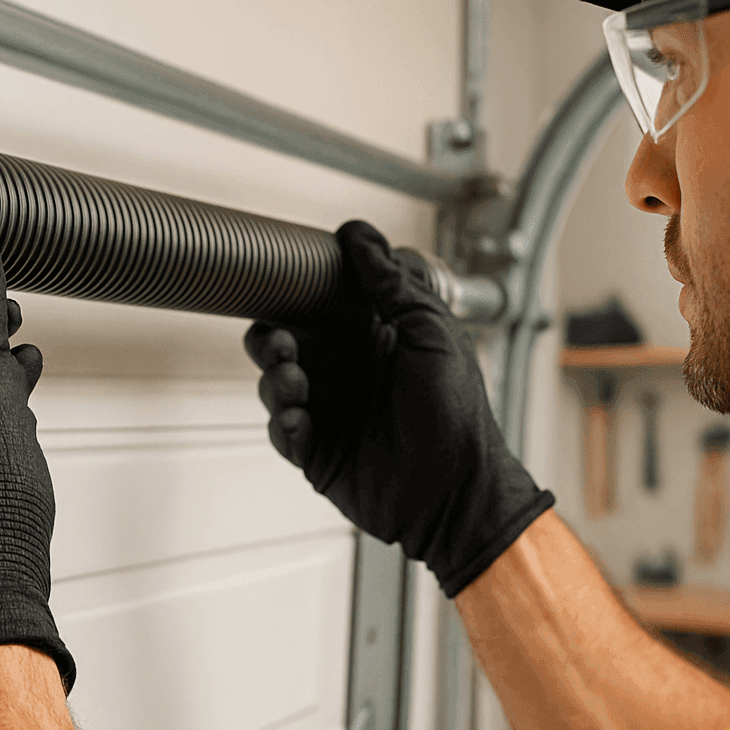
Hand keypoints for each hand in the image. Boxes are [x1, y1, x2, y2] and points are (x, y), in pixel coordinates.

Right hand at [244, 220, 553, 596]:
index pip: (320, 305)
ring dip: (275, 380)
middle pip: (285, 341)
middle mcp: (349, 371)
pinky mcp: (318, 453)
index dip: (298, 294)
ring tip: (296, 387)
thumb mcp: (431, 333)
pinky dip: (283, 423)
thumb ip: (392, 283)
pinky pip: (281, 430)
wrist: (457, 493)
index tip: (284, 284)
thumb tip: (361, 236)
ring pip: (275, 383)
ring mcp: (332, 412)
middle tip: (283, 344)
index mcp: (374, 338)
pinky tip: (300, 422)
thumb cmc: (457, 415)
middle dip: (272, 338)